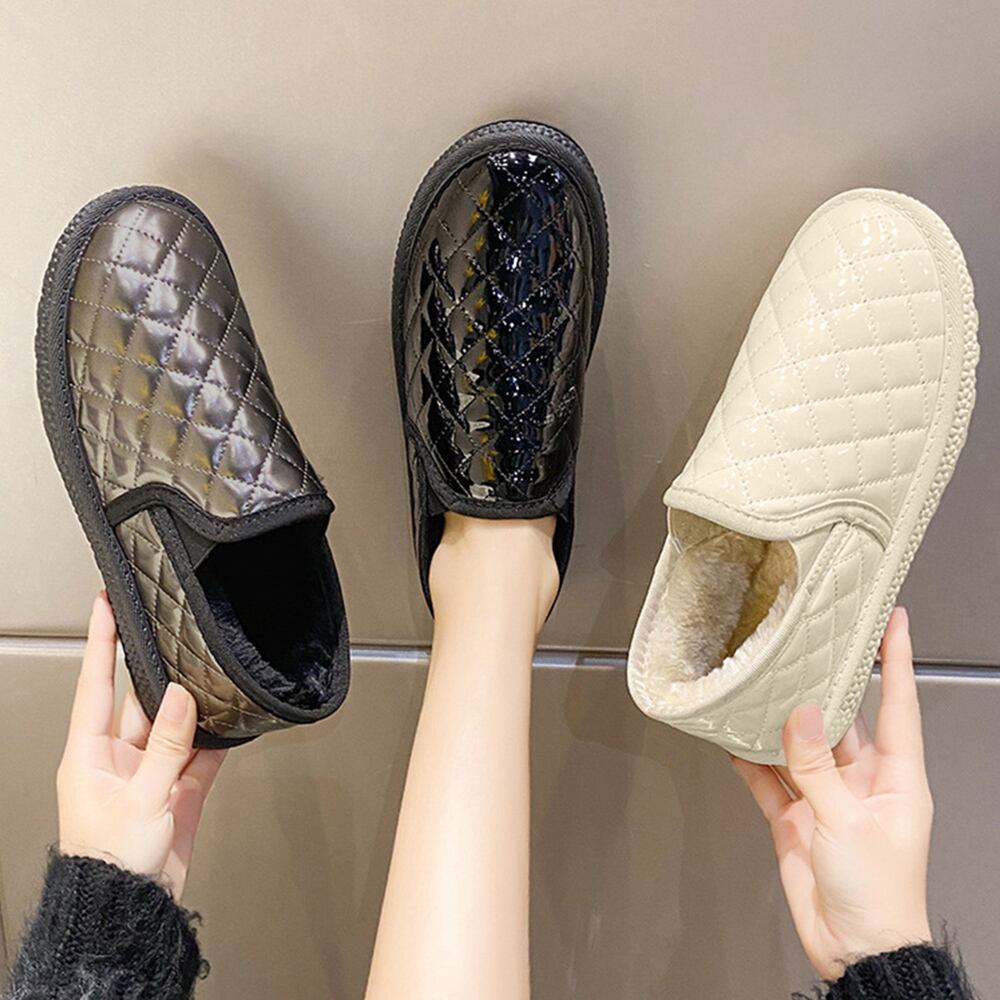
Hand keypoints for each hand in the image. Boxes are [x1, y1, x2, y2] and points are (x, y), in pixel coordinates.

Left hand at [57, 592, 225, 899]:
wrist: (131, 911)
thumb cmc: (108, 864)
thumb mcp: (139, 799)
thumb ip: (165, 745)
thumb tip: (178, 697)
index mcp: (88, 755)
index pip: (95, 684)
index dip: (101, 643)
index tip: (105, 604)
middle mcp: (117, 759)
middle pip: (141, 701)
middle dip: (160, 673)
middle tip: (175, 636)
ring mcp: (148, 773)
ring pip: (174, 725)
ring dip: (192, 708)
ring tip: (210, 679)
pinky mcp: (177, 790)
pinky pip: (199, 754)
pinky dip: (215, 739)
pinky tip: (228, 724)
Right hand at [733, 607, 932, 979]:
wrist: (855, 950)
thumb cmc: (880, 894)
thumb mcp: (850, 822)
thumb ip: (817, 767)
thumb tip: (799, 715)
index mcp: (897, 777)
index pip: (899, 704)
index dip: (895, 660)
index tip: (892, 620)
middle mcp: (863, 781)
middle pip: (841, 719)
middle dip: (822, 685)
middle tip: (804, 645)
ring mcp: (828, 799)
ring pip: (799, 746)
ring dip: (779, 722)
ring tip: (759, 686)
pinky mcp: (797, 819)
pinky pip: (770, 779)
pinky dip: (751, 760)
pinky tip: (735, 739)